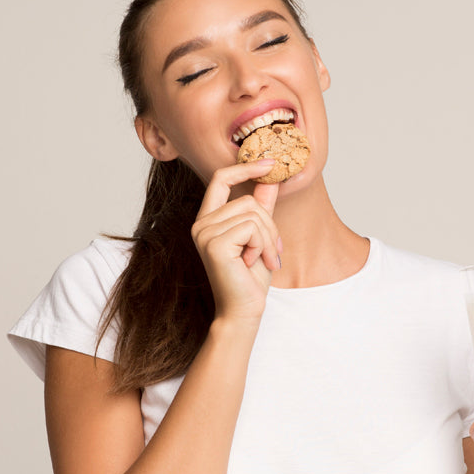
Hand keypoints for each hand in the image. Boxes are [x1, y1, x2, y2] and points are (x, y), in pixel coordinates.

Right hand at [191, 160, 280, 323]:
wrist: (244, 310)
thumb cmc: (250, 276)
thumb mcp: (261, 236)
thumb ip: (262, 207)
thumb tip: (271, 179)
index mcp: (208, 219)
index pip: (221, 178)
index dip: (245, 168)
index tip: (271, 163)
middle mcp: (201, 223)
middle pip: (247, 200)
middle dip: (269, 226)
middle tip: (273, 251)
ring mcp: (204, 233)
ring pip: (252, 213)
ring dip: (268, 239)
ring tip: (264, 259)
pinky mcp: (214, 243)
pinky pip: (252, 227)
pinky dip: (262, 245)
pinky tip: (252, 263)